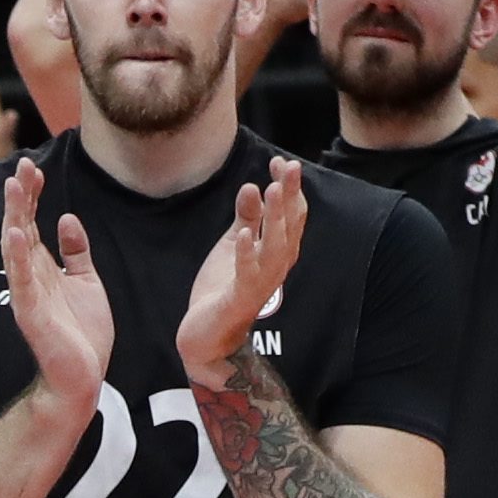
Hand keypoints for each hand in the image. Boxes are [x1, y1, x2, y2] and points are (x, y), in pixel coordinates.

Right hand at [0, 158, 115, 416]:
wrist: (82, 378)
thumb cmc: (83, 335)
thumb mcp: (87, 283)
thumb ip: (76, 252)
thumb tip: (67, 219)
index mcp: (45, 268)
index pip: (34, 223)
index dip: (33, 195)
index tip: (33, 168)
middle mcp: (32, 276)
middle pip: (22, 228)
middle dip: (21, 197)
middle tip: (21, 166)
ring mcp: (29, 294)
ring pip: (17, 249)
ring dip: (14, 217)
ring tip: (13, 189)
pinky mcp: (31, 314)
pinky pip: (21, 282)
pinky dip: (17, 257)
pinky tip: (15, 234)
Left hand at [174, 158, 306, 375]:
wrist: (207, 336)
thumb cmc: (223, 289)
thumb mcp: (234, 246)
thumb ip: (246, 218)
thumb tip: (252, 186)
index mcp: (276, 252)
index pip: (290, 215)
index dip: (288, 189)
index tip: (281, 161)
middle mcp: (275, 266)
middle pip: (289, 227)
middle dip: (289, 196)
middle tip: (289, 166)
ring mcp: (260, 283)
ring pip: (274, 248)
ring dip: (273, 219)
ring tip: (270, 190)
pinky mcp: (240, 299)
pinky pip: (246, 275)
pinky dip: (246, 254)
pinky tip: (242, 234)